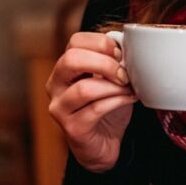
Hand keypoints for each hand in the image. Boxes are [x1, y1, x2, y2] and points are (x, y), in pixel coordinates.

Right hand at [46, 31, 137, 171]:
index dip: (101, 43)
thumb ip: (114, 61)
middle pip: (71, 60)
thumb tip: (129, 44)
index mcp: (65, 68)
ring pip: (85, 88)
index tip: (121, 54)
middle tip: (124, 73)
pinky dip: (117, 101)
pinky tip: (130, 99)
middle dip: (105, 63)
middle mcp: (56, 85)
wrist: (104, 143)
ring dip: (114, 87)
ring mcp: (60, 108)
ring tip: (130, 89)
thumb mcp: (110, 79)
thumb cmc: (107, 107)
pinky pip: (96, 109)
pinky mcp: (72, 128)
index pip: (75, 41)